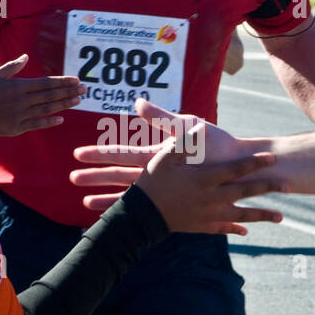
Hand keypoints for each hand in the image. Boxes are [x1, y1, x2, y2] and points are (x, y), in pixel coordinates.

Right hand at [0, 54, 81, 135]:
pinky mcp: (16, 128)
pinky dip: (49, 121)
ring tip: (77, 101)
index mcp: (17, 86)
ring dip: (63, 105)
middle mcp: (21, 101)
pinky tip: (61, 118)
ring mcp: (20, 116)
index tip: (76, 80)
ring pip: (47, 109)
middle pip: (50, 95)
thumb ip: (12, 67)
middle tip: (84, 90)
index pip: (46, 83)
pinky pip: (36, 124)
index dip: (62, 82)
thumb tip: (26, 56)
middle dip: (68, 92)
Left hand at [70, 99, 263, 210]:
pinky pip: (147, 208)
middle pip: (119, 177)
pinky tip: (116, 213)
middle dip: (94, 178)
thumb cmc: (218, 145)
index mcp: (158, 157)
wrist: (243, 170)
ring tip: (84, 203)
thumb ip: (161, 115)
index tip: (76, 155)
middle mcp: (158, 177)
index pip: (121, 155)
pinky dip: (129, 210)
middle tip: (71, 179)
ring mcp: (166, 191)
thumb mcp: (190, 125)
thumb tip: (137, 101)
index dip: (98, 154)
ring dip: (107, 199)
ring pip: (130, 197)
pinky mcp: (175, 201)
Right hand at [131, 143, 283, 235]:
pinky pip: (223, 229)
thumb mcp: (165, 157)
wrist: (142, 217)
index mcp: (205, 179)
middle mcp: (212, 198)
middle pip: (246, 192)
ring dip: (261, 215)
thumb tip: (200, 127)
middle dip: (268, 187)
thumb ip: (184, 142)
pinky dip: (236, 229)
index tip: (273, 158)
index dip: (256, 163)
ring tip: (280, 217)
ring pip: (241, 215)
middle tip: (288, 186)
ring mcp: (209, 215)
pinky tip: (246, 231)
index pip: (237, 169)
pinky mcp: (201, 227)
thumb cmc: (153, 183)